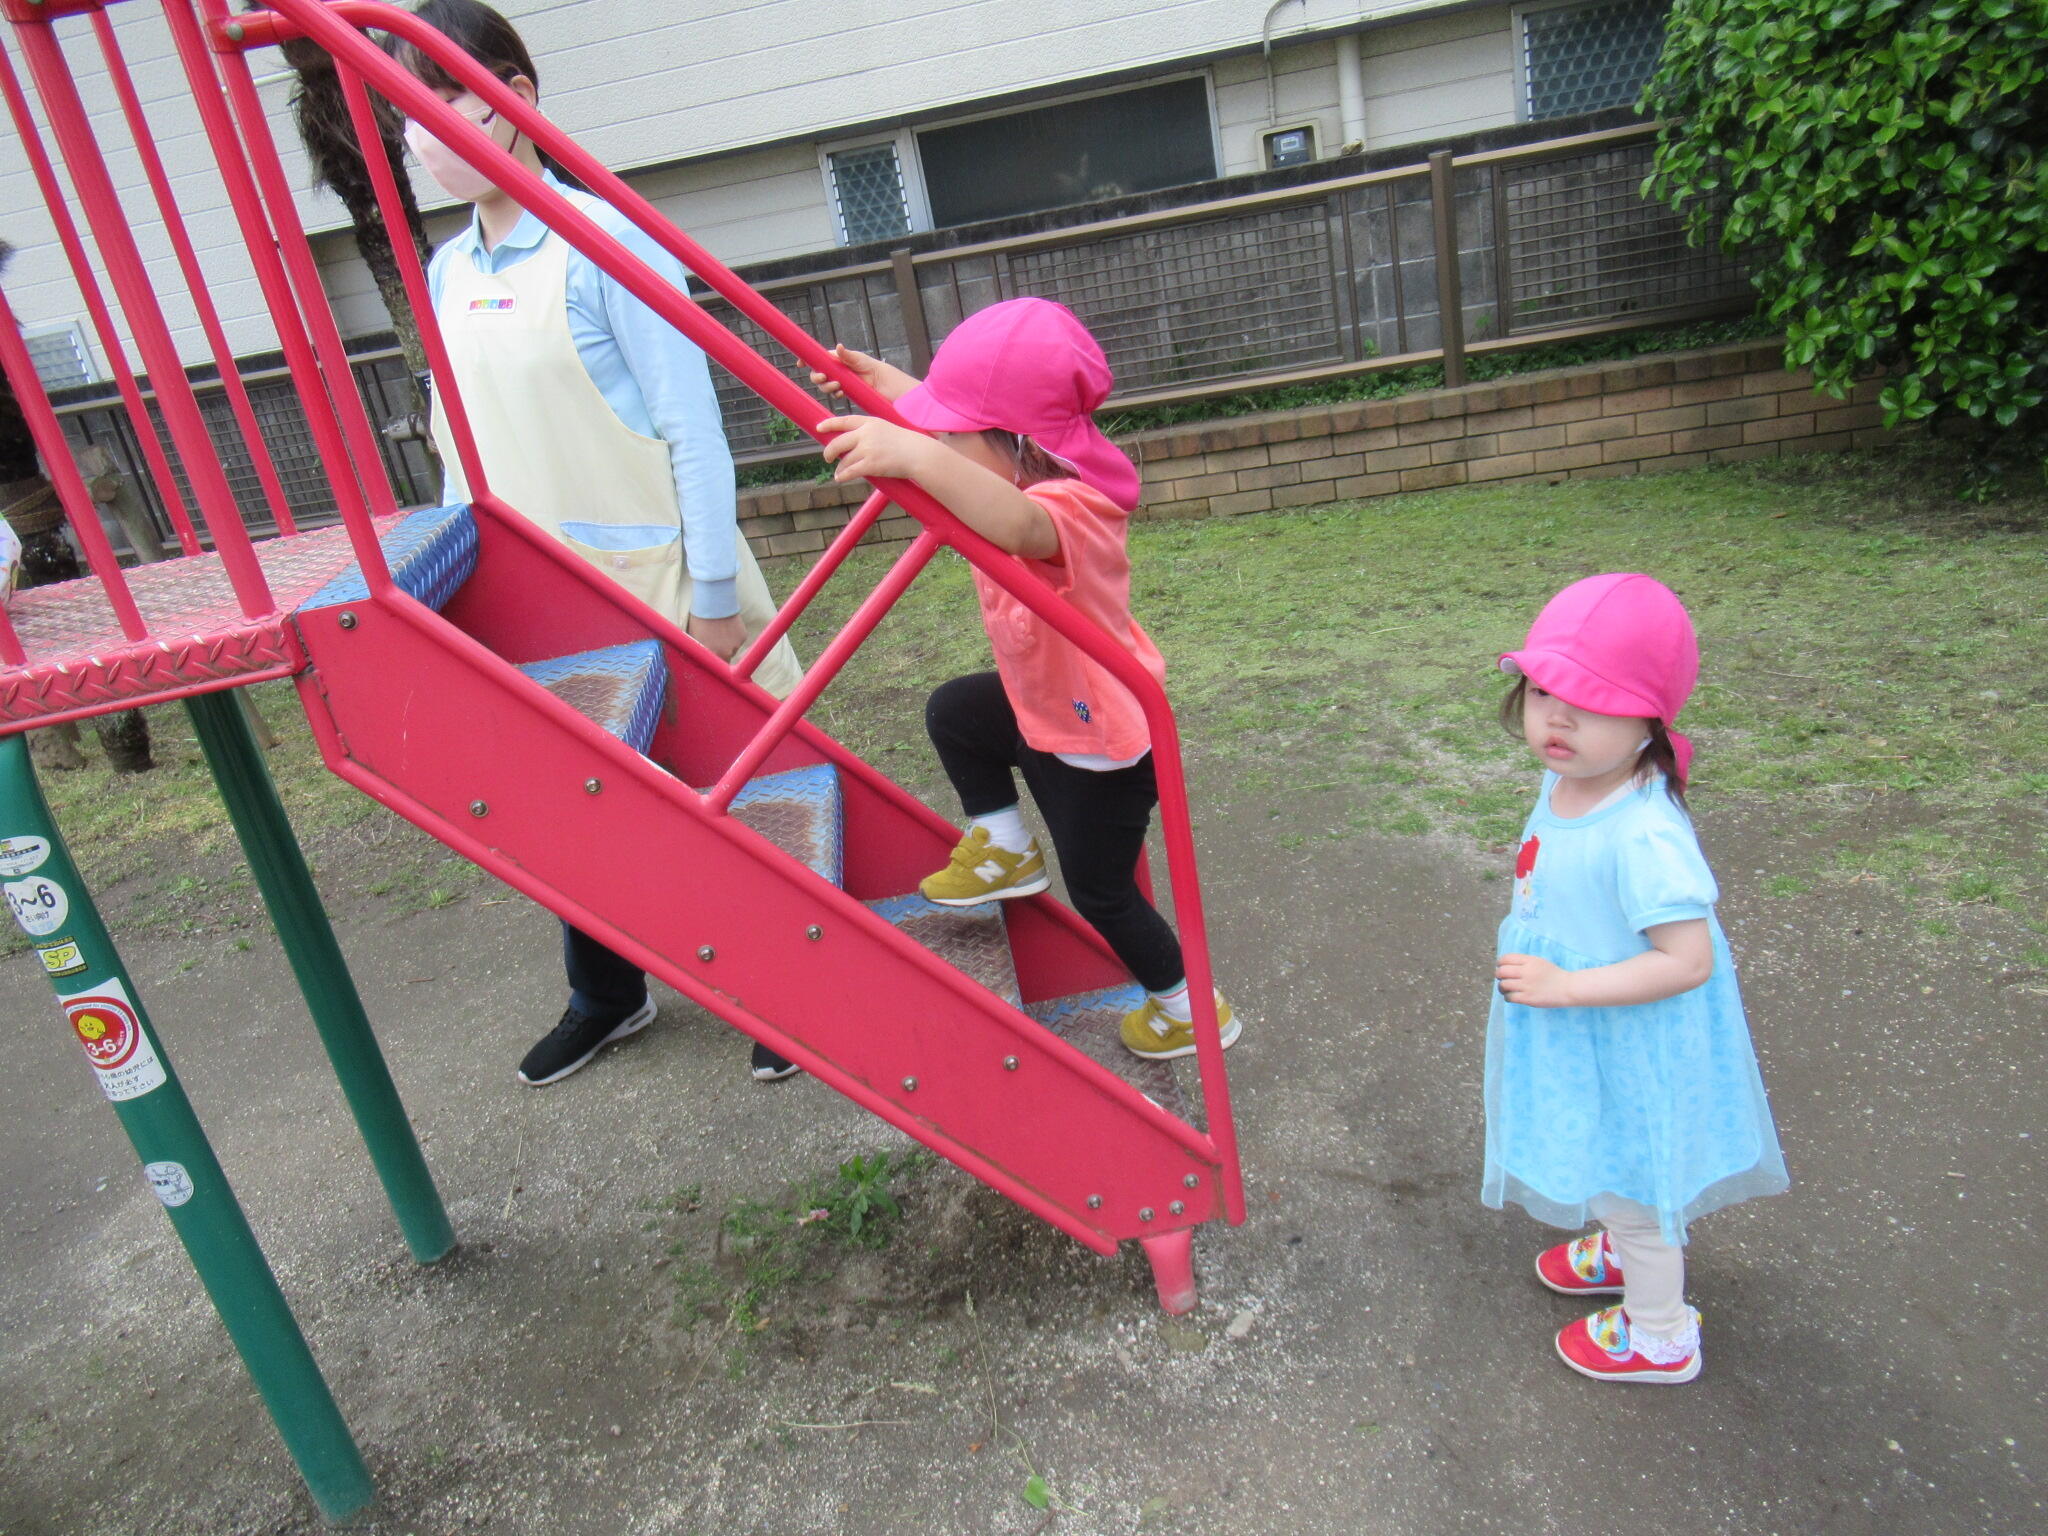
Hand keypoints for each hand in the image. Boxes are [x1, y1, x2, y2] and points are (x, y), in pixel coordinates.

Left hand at [686, 611, 747, 662]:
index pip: (715, 668)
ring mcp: (736, 645)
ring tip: (720, 631)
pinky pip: (738, 641)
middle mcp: (726, 653)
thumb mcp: (694, 636)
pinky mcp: (743, 636)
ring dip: (728, 644)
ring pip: (732, 649)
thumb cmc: (700, 618)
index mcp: (711, 654)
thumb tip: (699, 658)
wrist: (714, 601)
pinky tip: (728, 626)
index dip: (713, 664)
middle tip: (714, 641)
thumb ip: (699, 650)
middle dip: (720, 653)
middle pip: (725, 659)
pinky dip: (734, 636)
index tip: (711, 659)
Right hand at [810, 343, 917, 402]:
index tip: (800, 363)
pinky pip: (834, 393)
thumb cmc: (876, 369)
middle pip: (818, 373)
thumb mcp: (862, 360)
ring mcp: (841, 381)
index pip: (819, 358)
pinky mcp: (846, 392)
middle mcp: (838, 370)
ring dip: (826, 386)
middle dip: (817, 376)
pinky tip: (840, 393)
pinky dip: (834, 393)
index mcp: (839, 359)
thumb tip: (837, 347)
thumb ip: (848, 355)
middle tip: (823, 377)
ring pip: (825, 384)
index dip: (808, 360)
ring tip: (837, 385)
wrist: (887, 387)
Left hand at [817, 414, 938, 484]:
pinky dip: (842, 476)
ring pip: (843, 460)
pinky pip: (849, 472)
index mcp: (870, 422)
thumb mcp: (887, 430)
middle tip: (827, 457)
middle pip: (838, 442)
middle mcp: (866, 434)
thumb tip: (853, 444)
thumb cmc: (907, 445)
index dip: (830, 424)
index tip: (819, 427)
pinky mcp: (870, 464)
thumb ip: (870, 433)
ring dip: (839, 468)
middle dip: (829, 451)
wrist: (919, 454)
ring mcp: (867, 449)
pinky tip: (840, 478)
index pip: (845, 421)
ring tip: (839, 473)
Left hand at [1495, 953, 1576, 1007]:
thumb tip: (1504, 966)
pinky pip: (1509, 997)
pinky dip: (1507, 997)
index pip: (1505, 958)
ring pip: (1503, 985)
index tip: (1502, 968)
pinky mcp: (1528, 998)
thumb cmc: (1553, 975)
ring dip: (1502, 988)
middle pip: (1501, 972)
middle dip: (1499, 976)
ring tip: (1506, 990)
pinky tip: (1512, 997)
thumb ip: (1523, 962)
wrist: (1568, 988)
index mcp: (1530, 960)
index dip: (1500, 964)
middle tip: (1503, 979)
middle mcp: (1527, 971)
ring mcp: (1527, 985)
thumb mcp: (1539, 962)